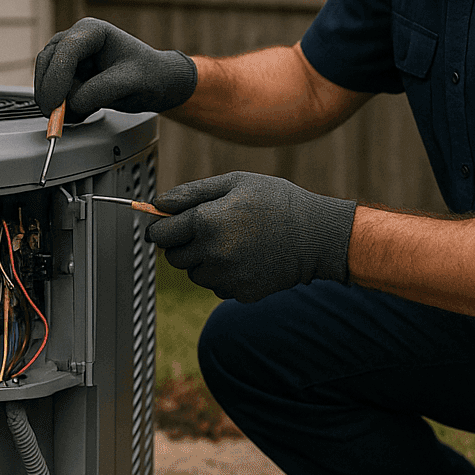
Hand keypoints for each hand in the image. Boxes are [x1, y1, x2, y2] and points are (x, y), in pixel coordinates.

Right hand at [34, 18, 197, 121]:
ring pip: (46, 78)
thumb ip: (101, 91)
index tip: (55, 103)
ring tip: (82, 113)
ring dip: (57, 101)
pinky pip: (54, 92)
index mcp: (93, 31)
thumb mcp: (131, 82)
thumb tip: (73, 103)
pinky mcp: (70, 75)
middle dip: (50, 91)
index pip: (65, 50)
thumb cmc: (151, 74)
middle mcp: (78, 40)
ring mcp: (71, 57)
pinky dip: (63, 107)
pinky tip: (83, 112)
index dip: (56, 77)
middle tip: (58, 117)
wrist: (159, 83)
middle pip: (47, 62)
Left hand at [146, 172, 357, 302]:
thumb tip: (158, 204)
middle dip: (183, 244)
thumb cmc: (276, 201)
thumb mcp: (234, 182)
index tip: (168, 224)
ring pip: (194, 274)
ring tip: (232, 241)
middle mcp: (212, 252)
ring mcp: (227, 276)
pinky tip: (245, 258)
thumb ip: (191, 192)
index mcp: (206, 221)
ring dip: (204, 260)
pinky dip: (224, 275)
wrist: (316, 235)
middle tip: (208, 229)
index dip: (161, 228)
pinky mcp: (240, 293)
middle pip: (173, 258)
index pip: (160, 234)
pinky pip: (216, 286)